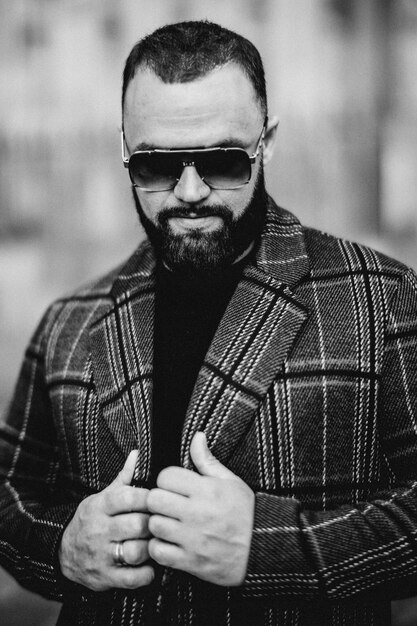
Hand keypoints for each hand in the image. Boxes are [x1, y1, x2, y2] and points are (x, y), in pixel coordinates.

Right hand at [58, 450, 153, 590]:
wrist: (62, 552)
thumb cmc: (91, 520)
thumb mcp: (101, 497)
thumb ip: (123, 478)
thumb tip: (136, 454)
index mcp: (100, 507)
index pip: (128, 497)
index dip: (148, 498)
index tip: (158, 500)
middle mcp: (99, 531)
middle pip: (136, 525)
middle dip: (153, 524)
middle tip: (161, 523)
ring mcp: (101, 556)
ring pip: (136, 552)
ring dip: (151, 549)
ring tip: (155, 543)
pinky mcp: (105, 578)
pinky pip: (133, 579)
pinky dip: (147, 573)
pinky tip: (150, 564)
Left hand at [147, 432, 254, 585]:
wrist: (263, 549)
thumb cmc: (247, 512)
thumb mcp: (231, 481)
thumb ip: (208, 460)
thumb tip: (196, 436)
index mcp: (207, 490)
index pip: (166, 476)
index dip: (167, 479)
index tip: (174, 486)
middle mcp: (198, 513)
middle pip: (154, 499)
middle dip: (157, 499)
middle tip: (167, 504)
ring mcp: (193, 539)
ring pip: (154, 525)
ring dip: (157, 523)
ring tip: (168, 522)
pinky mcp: (191, 561)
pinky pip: (158, 552)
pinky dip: (159, 547)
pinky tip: (169, 542)